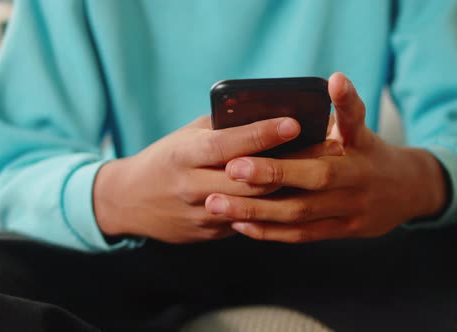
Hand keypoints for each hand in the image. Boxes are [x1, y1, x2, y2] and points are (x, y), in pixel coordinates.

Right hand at [94, 116, 344, 243]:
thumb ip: (220, 129)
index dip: (262, 134)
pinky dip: (273, 208)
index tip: (295, 123)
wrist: (130, 201)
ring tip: (320, 171)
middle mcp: (192, 185)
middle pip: (251, 180)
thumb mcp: (185, 137)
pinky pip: (248, 222)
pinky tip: (297, 194)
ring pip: (255, 205)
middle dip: (291, 165)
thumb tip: (263, 114)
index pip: (228, 144)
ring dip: (290, 188)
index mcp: (184, 154)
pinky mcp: (209, 233)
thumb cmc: (165, 159)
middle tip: (327, 150)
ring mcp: (201, 214)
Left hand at [204, 73, 447, 242]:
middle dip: (266, 180)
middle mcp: (355, 184)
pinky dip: (270, 232)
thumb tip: (333, 79)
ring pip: (299, 216)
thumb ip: (347, 107)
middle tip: (227, 173)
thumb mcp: (364, 127)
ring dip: (257, 212)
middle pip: (309, 186)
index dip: (288, 155)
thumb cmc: (371, 152)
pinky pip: (302, 236)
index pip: (329, 145)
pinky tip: (241, 225)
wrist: (408, 191)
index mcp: (357, 152)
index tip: (244, 155)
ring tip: (218, 205)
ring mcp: (349, 211)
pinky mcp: (342, 231)